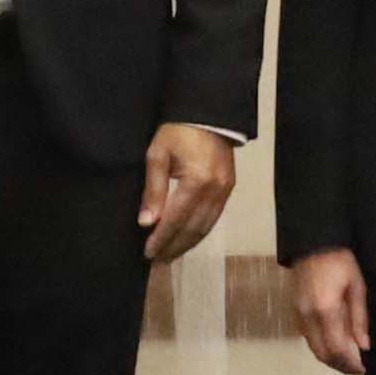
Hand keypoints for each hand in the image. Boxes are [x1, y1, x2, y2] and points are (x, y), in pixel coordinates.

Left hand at [138, 122, 239, 266]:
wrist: (209, 114)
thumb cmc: (178, 131)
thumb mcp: (158, 155)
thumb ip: (153, 190)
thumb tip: (146, 222)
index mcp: (197, 181)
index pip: (176, 219)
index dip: (162, 238)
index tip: (148, 252)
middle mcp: (215, 190)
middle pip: (192, 228)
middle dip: (173, 246)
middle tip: (156, 260)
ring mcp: (225, 191)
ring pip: (205, 227)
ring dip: (187, 244)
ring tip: (169, 255)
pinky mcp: (229, 189)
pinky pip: (213, 218)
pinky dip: (199, 232)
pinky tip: (187, 239)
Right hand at [286, 248, 371, 374]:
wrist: (313, 243)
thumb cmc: (340, 261)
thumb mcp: (357, 286)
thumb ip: (359, 318)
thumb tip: (364, 346)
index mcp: (325, 310)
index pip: (337, 348)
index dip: (351, 363)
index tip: (365, 367)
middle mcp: (308, 317)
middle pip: (323, 354)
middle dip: (342, 365)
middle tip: (359, 368)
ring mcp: (298, 316)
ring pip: (314, 349)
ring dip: (332, 358)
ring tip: (350, 359)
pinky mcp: (295, 312)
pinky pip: (309, 339)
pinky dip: (323, 347)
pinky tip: (337, 344)